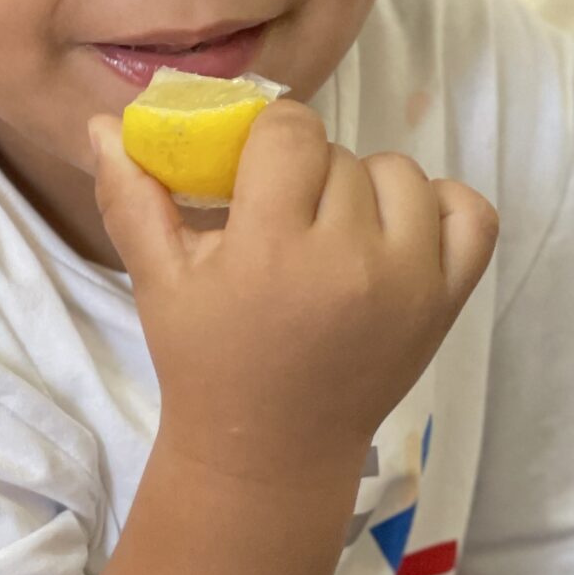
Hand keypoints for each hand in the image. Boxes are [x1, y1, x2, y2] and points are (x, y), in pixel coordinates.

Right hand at [89, 102, 497, 496]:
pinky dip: (440, 209)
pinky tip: (398, 231)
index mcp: (272, 250)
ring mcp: (410, 282)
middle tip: (283, 224)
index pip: (291, 130)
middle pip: (340, 155)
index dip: (266, 144)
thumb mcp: (159, 282)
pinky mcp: (447, 303)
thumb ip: (131, 198)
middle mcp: (350, 260)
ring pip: (400, 174)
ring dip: (368, 190)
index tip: (252, 178)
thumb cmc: (207, 361)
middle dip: (307, 177)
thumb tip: (101, 123)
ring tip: (335, 232)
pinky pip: (472, 213)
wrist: (272, 451)